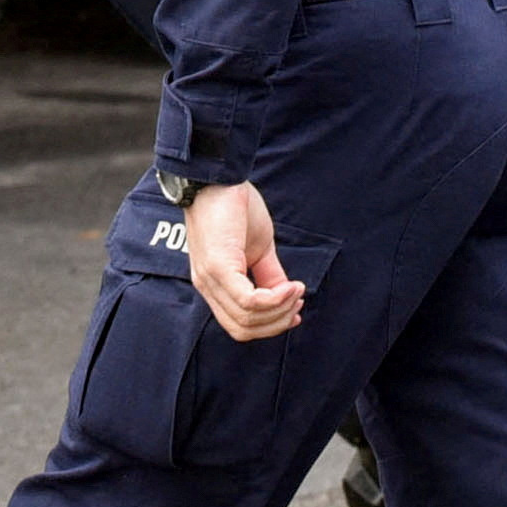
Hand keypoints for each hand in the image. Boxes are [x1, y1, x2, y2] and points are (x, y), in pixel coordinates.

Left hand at [184, 180, 305, 340]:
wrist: (218, 177)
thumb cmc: (234, 206)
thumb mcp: (258, 246)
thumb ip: (268, 273)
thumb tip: (285, 296)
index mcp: (215, 285)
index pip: (238, 324)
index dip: (269, 326)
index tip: (295, 312)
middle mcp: (208, 287)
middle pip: (243, 329)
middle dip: (277, 322)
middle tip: (298, 301)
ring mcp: (210, 279)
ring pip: (246, 319)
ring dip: (280, 310)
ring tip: (296, 290)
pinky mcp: (218, 267)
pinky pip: (247, 300)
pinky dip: (274, 299)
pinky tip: (290, 286)